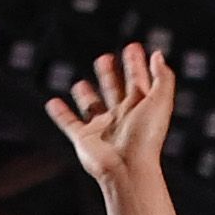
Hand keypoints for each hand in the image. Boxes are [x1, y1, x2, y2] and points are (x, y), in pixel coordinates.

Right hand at [48, 41, 178, 195]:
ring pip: (92, 106)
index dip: (136, 64)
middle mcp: (121, 117)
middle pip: (115, 90)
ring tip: (80, 84)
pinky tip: (52, 103)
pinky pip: (69, 123)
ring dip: (86, 95)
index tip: (133, 47)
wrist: (127, 168)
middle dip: (110, 74)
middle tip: (106, 57)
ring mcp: (102, 127)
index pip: (138, 80)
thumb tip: (158, 54)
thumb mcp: (161, 100)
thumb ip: (163, 76)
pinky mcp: (84, 138)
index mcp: (140, 107)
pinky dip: (60, 114)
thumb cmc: (146, 136)